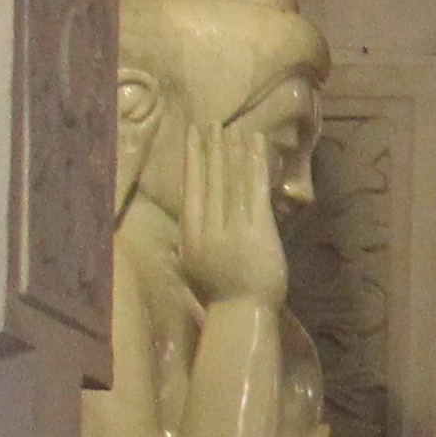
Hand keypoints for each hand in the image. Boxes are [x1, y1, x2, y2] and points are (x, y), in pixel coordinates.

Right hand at [174, 116, 291, 308]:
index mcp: (189, 233)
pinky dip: (255, 164)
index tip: (192, 136)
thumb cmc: (220, 296)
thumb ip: (185, 246)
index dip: (193, 159)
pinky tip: (257, 145)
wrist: (242, 313)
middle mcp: (206, 226)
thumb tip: (178, 232)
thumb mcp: (192, 268)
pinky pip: (254, 189)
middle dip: (211, 148)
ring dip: (232, 151)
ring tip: (232, 128)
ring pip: (230, 180)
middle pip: (209, 179)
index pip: (191, 187)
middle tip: (211, 123)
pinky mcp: (256, 229)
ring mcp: (230, 227)